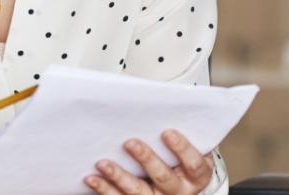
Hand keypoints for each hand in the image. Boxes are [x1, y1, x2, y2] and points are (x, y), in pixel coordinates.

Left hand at [84, 130, 215, 194]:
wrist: (177, 188)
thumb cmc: (182, 163)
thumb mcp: (192, 150)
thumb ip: (184, 133)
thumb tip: (164, 103)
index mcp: (196, 176)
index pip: (194, 164)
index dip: (182, 149)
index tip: (167, 132)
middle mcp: (178, 190)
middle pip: (163, 177)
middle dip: (146, 159)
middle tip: (130, 143)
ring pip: (138, 191)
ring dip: (119, 176)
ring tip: (103, 163)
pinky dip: (104, 188)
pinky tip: (92, 178)